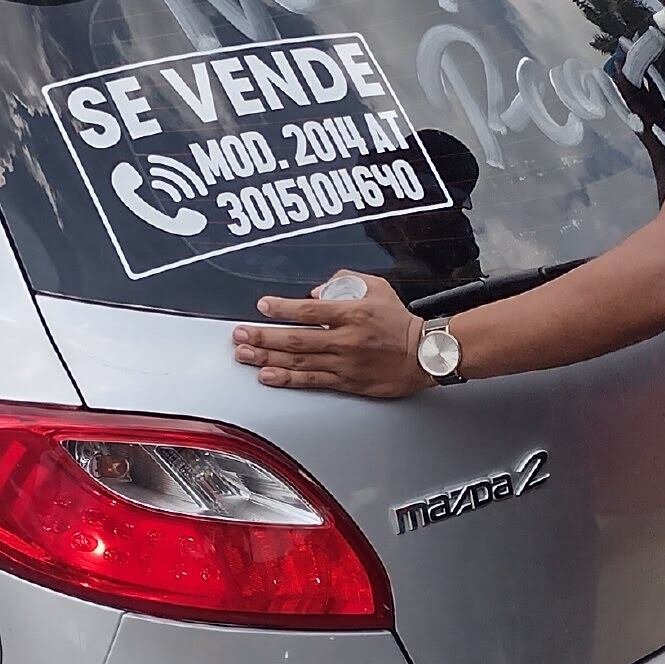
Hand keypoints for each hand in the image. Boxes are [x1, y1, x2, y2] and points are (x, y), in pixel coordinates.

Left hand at [231, 274, 430, 397]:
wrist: (425, 354)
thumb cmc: (400, 322)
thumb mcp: (377, 289)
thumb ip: (347, 281)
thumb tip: (318, 289)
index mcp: (352, 314)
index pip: (308, 310)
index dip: (281, 309)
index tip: (263, 306)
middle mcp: (345, 340)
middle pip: (294, 339)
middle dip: (262, 337)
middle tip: (239, 335)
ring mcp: (344, 363)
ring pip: (298, 362)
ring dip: (266, 359)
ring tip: (244, 355)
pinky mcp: (347, 382)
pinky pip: (311, 381)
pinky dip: (287, 379)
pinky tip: (267, 377)